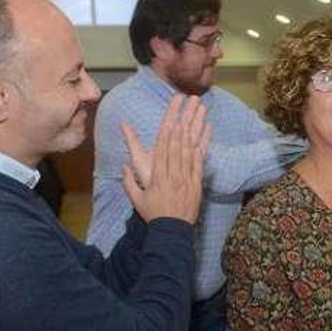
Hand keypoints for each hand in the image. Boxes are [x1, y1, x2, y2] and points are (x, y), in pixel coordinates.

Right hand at [121, 94, 211, 223]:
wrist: (172, 232)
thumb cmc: (153, 215)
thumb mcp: (136, 200)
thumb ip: (129, 181)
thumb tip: (124, 166)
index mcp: (157, 174)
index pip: (163, 144)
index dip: (169, 124)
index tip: (173, 109)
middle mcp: (173, 171)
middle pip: (179, 140)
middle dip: (184, 117)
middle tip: (190, 99)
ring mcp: (187, 176)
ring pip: (191, 146)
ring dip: (196, 125)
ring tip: (201, 107)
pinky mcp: (197, 182)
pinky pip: (201, 159)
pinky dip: (204, 143)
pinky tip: (208, 128)